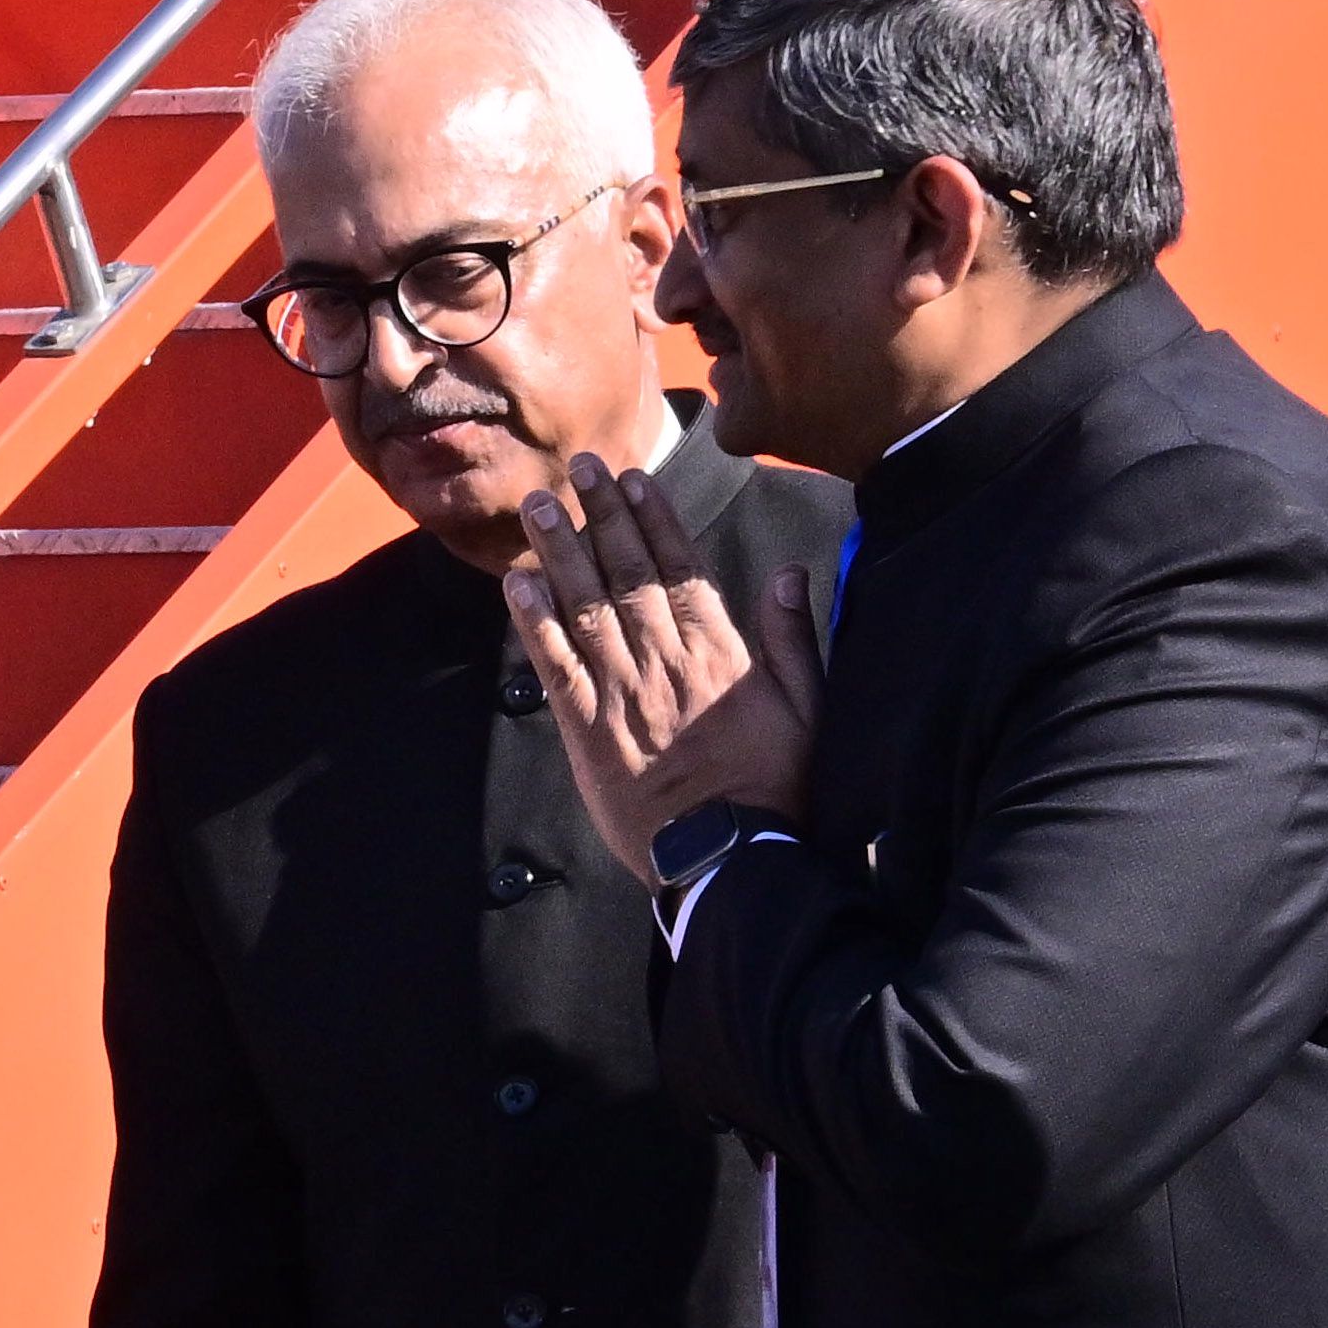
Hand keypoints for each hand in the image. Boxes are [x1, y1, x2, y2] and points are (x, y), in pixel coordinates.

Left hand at [507, 453, 823, 890]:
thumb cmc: (776, 789)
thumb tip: (791, 573)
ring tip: (538, 507)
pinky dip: (536, 626)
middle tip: (577, 469)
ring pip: (586, 609)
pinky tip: (517, 587)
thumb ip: (796, 639)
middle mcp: (665, 663)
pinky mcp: (589, 735)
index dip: (653, 519)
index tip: (633, 479)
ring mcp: (623, 696)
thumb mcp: (809, 710)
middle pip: (627, 575)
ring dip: (560, 554)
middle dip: (601, 517)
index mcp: (718, 653)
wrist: (731, 858)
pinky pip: (558, 668)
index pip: (680, 569)